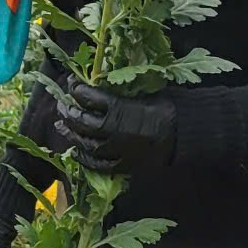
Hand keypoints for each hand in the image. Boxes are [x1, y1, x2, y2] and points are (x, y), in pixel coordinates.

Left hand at [54, 79, 177, 174]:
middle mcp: (113, 129)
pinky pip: (98, 163)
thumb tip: (103, 83)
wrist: (185, 134)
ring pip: (85, 142)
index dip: (76, 88)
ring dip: (71, 133)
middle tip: (62, 105)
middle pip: (81, 120)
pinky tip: (76, 151)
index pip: (87, 96)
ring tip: (62, 126)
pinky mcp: (122, 164)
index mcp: (119, 107)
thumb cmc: (167, 108)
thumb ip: (121, 91)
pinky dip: (84, 157)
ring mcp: (116, 149)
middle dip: (68, 111)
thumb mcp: (143, 92)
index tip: (71, 83)